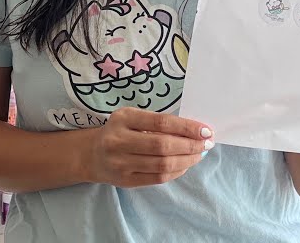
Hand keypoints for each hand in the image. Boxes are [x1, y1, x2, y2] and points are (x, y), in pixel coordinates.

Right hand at [80, 108, 212, 187]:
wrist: (92, 154)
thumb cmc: (119, 132)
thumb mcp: (132, 119)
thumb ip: (157, 123)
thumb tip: (194, 131)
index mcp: (123, 118)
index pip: (161, 123)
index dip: (186, 127)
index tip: (206, 130)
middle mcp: (118, 140)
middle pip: (163, 146)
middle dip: (190, 145)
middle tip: (206, 144)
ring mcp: (120, 163)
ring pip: (163, 165)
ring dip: (187, 160)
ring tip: (198, 154)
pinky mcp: (125, 181)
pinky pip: (158, 178)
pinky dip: (176, 172)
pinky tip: (184, 165)